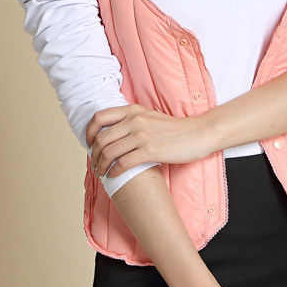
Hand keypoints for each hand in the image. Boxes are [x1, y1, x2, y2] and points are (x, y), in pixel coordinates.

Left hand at [86, 104, 213, 177]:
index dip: (89, 132)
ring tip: (102, 172)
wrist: (198, 134)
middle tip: (95, 163)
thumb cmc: (174, 129)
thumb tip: (112, 133)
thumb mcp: (149, 116)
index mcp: (133, 110)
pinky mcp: (150, 151)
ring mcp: (142, 135)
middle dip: (94, 154)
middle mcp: (135, 120)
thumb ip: (132, 120)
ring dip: (101, 165)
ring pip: (109, 152)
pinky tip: (114, 176)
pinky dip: (114, 172)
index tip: (89, 143)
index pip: (100, 117)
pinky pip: (123, 163)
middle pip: (101, 138)